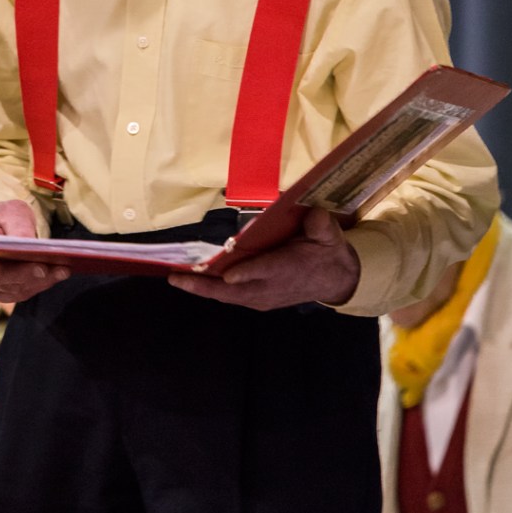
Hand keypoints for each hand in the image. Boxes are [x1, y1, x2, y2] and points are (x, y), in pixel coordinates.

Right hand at [0, 200, 70, 302]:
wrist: (8, 228)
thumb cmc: (4, 217)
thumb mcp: (9, 210)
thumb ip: (15, 224)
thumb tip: (25, 242)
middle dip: (22, 274)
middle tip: (43, 268)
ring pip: (13, 288)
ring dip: (38, 281)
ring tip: (61, 269)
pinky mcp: (5, 291)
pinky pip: (24, 291)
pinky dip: (43, 283)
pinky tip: (60, 273)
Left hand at [168, 207, 359, 310]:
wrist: (335, 279)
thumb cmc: (327, 252)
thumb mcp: (329, 236)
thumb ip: (320, 225)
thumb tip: (314, 213)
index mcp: (288, 268)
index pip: (265, 271)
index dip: (247, 273)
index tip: (228, 275)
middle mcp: (271, 286)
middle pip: (234, 290)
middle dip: (205, 286)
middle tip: (178, 279)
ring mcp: (262, 296)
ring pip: (227, 296)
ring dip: (202, 289)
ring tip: (176, 280)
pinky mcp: (257, 299)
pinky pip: (229, 297)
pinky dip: (210, 291)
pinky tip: (192, 282)